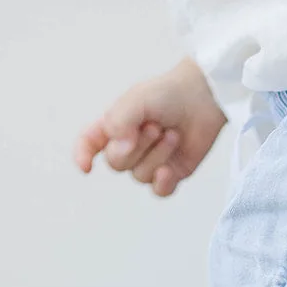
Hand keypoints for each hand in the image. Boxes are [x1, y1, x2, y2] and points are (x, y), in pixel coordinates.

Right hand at [74, 59, 226, 196]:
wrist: (203, 99)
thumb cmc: (168, 94)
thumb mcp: (137, 100)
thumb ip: (120, 120)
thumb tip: (119, 147)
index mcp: (114, 126)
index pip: (89, 143)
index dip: (82, 155)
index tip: (86, 167)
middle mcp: (128, 146)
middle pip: (117, 164)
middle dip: (137, 147)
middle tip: (155, 126)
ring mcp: (149, 161)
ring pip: (140, 176)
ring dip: (158, 155)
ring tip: (172, 134)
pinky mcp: (170, 173)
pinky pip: (159, 192)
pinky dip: (163, 183)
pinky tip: (170, 170)